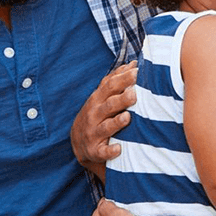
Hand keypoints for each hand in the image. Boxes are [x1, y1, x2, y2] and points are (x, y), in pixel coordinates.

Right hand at [70, 61, 137, 176]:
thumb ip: (116, 80)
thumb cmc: (97, 114)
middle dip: (121, 99)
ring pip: (106, 127)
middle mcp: (94, 114)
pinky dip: (110, 151)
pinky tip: (118, 149)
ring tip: (127, 117)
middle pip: (109, 105)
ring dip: (116, 122)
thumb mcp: (102, 97)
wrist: (78, 142)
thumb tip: (132, 63)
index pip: (109, 86)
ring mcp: (94, 133)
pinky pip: (102, 152)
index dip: (122, 79)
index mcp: (98, 99)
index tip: (136, 72)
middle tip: (135, 94)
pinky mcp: (95, 151)